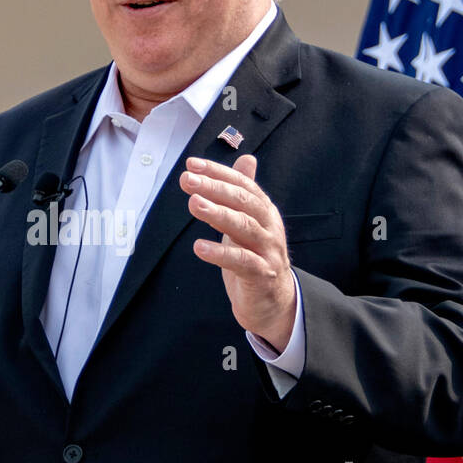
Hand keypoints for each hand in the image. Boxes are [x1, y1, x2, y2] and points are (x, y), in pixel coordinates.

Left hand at [180, 154, 295, 350]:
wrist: (274, 303)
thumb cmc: (257, 258)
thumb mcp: (248, 223)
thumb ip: (243, 193)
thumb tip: (246, 159)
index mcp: (265, 212)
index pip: (243, 185)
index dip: (219, 172)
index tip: (192, 164)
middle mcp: (269, 227)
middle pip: (243, 202)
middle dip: (215, 188)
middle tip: (188, 180)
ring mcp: (268, 252)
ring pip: (244, 228)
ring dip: (218, 214)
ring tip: (194, 204)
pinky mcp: (262, 276)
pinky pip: (242, 262)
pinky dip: (220, 254)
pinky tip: (199, 247)